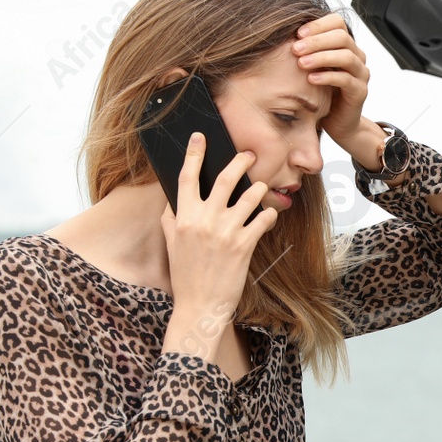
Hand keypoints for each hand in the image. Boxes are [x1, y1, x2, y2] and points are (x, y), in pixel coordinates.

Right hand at [159, 132, 277, 351]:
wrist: (200, 305)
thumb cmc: (185, 274)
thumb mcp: (171, 242)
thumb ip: (172, 216)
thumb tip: (173, 195)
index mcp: (183, 217)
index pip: (187, 177)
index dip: (194, 154)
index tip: (201, 137)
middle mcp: (204, 220)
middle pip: (224, 179)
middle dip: (239, 162)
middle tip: (249, 154)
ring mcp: (225, 232)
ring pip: (249, 196)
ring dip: (259, 188)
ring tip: (263, 186)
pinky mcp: (244, 245)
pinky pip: (262, 219)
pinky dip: (268, 213)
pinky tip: (269, 214)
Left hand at [292, 13, 370, 150]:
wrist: (338, 122)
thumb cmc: (323, 93)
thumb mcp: (313, 67)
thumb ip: (306, 50)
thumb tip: (282, 32)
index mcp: (346, 45)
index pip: (337, 23)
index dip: (318, 25)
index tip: (297, 33)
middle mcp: (357, 56)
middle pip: (342, 37)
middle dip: (316, 41)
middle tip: (296, 48)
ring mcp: (361, 74)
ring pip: (346, 56)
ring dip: (321, 57)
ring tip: (301, 63)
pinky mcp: (360, 92)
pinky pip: (346, 80)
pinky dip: (327, 77)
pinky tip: (311, 79)